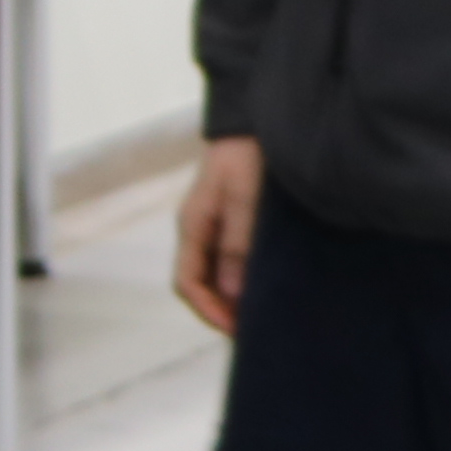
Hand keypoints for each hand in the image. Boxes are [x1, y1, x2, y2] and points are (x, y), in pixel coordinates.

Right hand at [174, 132, 262, 338]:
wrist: (252, 119)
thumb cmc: (247, 154)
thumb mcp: (244, 199)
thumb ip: (238, 244)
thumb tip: (233, 293)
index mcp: (192, 226)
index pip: (187, 283)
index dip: (208, 311)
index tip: (236, 330)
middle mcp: (198, 230)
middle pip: (200, 284)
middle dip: (222, 311)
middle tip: (254, 331)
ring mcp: (212, 226)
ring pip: (214, 274)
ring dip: (232, 297)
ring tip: (261, 314)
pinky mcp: (230, 221)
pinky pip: (228, 260)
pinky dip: (241, 280)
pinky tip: (263, 286)